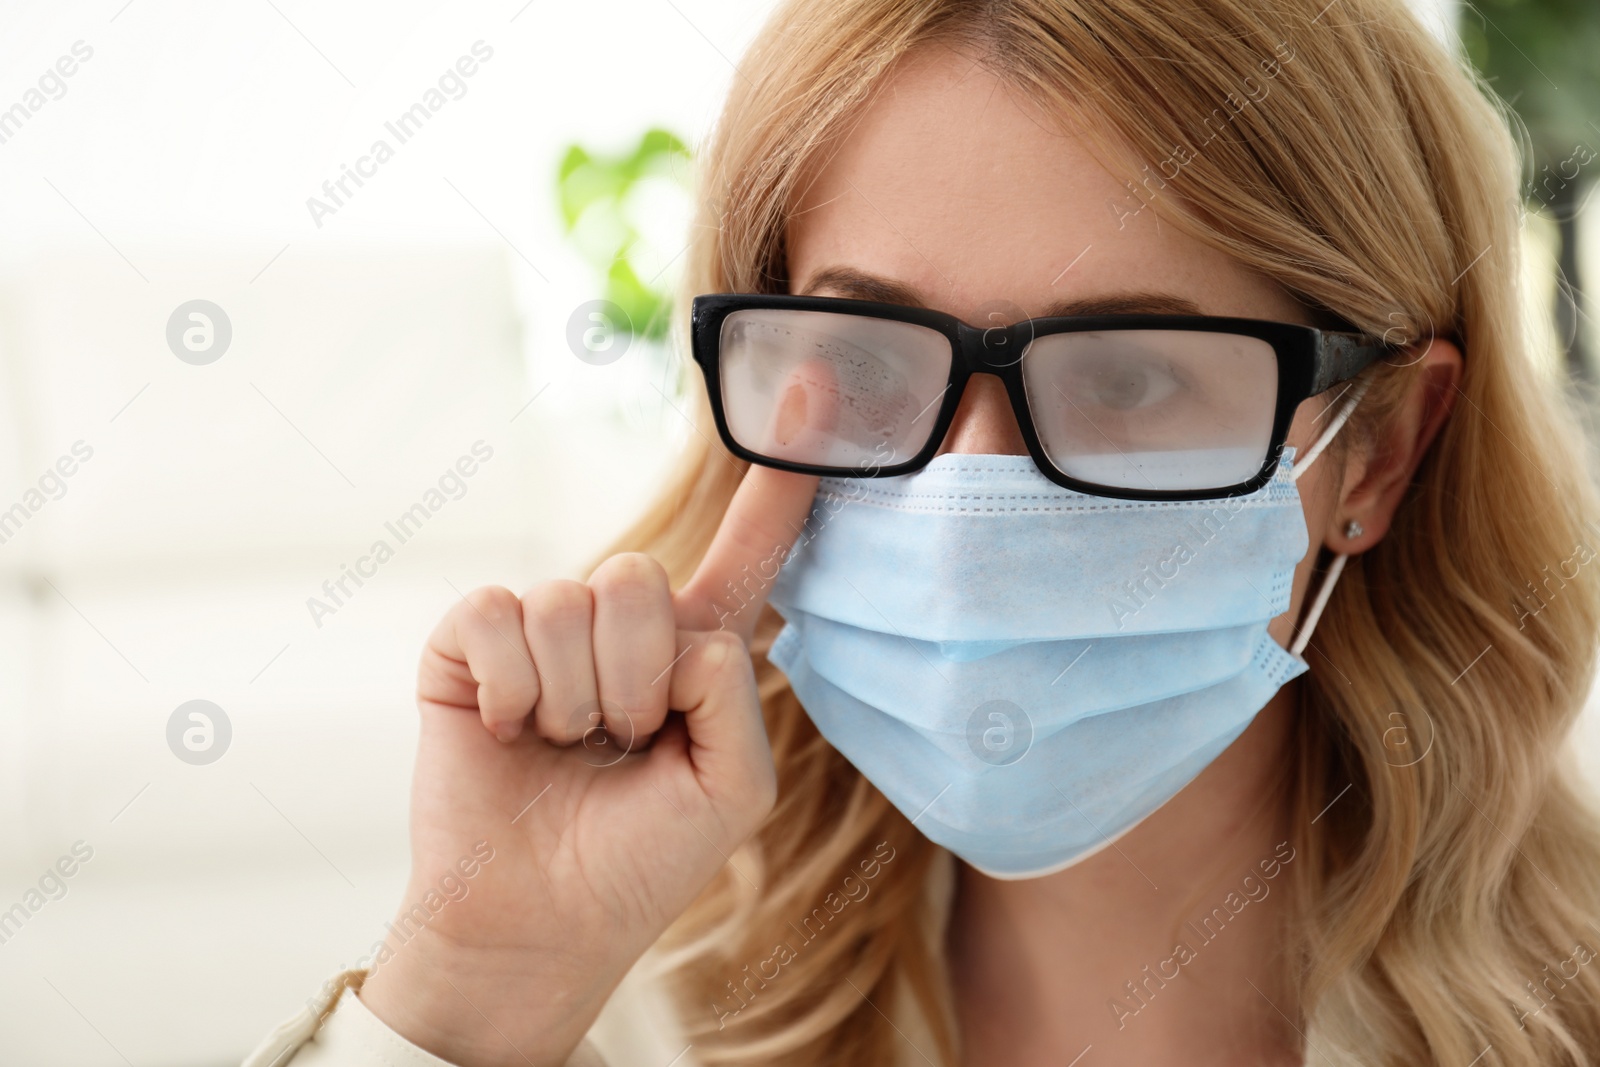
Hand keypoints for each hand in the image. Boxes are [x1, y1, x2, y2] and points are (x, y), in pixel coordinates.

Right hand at [358, 463, 819, 1066]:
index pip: (746, 553)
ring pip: (570, 602)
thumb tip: (676, 624)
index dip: (781, 484)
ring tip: (564, 750)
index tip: (820, 387)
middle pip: (642, 579)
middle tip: (618, 744)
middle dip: (635, 682)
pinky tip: (509, 734)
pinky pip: (497, 617)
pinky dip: (513, 693)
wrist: (540, 927)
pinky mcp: (468, 643)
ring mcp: (540, 629)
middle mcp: (618, 626)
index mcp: (692, 652)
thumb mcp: (730, 789)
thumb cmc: (639, 863)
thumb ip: (734, 693)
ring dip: (573, 703)